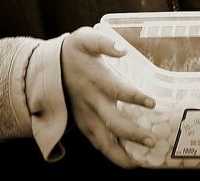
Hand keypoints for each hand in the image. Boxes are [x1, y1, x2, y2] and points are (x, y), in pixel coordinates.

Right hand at [61, 27, 155, 167]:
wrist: (47, 67)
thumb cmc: (73, 51)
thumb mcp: (86, 38)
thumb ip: (104, 42)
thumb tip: (122, 49)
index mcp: (96, 79)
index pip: (118, 90)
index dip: (135, 97)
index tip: (152, 103)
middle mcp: (92, 101)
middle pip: (113, 123)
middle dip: (133, 134)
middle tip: (152, 140)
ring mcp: (86, 116)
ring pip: (103, 141)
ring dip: (121, 153)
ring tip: (139, 162)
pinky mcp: (82, 124)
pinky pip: (97, 143)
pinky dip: (111, 154)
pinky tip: (128, 160)